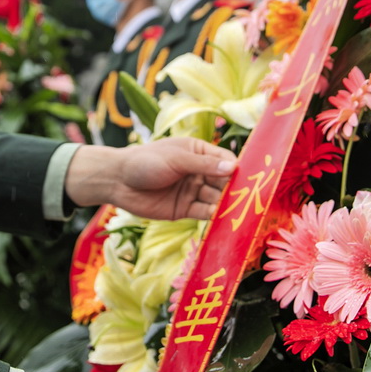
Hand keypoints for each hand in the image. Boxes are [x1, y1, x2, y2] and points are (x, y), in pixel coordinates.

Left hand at [65, 139, 235, 220]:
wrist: (117, 181)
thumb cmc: (145, 162)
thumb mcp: (176, 159)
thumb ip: (204, 164)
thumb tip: (234, 166)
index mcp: (198, 151)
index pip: (225, 159)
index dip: (238, 168)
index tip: (253, 177)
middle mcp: (199, 171)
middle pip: (224, 181)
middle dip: (235, 190)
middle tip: (250, 199)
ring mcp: (192, 191)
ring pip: (216, 198)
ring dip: (226, 204)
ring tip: (239, 211)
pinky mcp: (185, 209)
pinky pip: (204, 212)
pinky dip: (214, 216)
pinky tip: (223, 219)